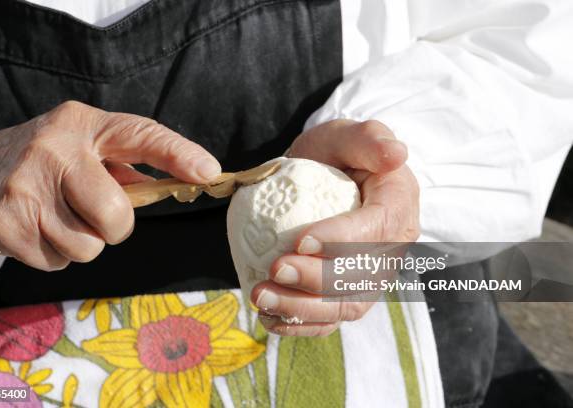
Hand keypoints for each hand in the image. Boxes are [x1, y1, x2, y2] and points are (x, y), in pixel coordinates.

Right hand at [0, 101, 220, 269]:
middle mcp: (52, 150)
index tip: (208, 172)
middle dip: (115, 226)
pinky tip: (35, 229)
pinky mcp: (4, 224)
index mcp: (80, 124)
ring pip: (89, 247)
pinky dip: (54, 253)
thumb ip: (124, 166)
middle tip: (93, 213)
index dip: (177, 154)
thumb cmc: (42, 165)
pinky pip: (58, 261)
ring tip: (56, 217)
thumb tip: (181, 184)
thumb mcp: (80, 148)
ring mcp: (25, 188)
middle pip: (117, 214)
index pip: (138, 134)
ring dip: (81, 242)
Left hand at [251, 119, 419, 335]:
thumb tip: (397, 154)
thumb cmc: (337, 153)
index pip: (376, 229)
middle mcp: (392, 246)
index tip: (301, 240)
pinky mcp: (348, 292)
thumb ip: (370, 138)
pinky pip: (331, 318)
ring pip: (346, 306)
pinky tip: (269, 320)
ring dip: (303, 309)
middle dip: (317, 280)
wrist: (327, 177)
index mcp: (399, 204)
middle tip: (274, 270)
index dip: (342, 240)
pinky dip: (301, 325)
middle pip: (362, 276)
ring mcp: (372, 274)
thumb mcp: (348, 135)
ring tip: (262, 298)